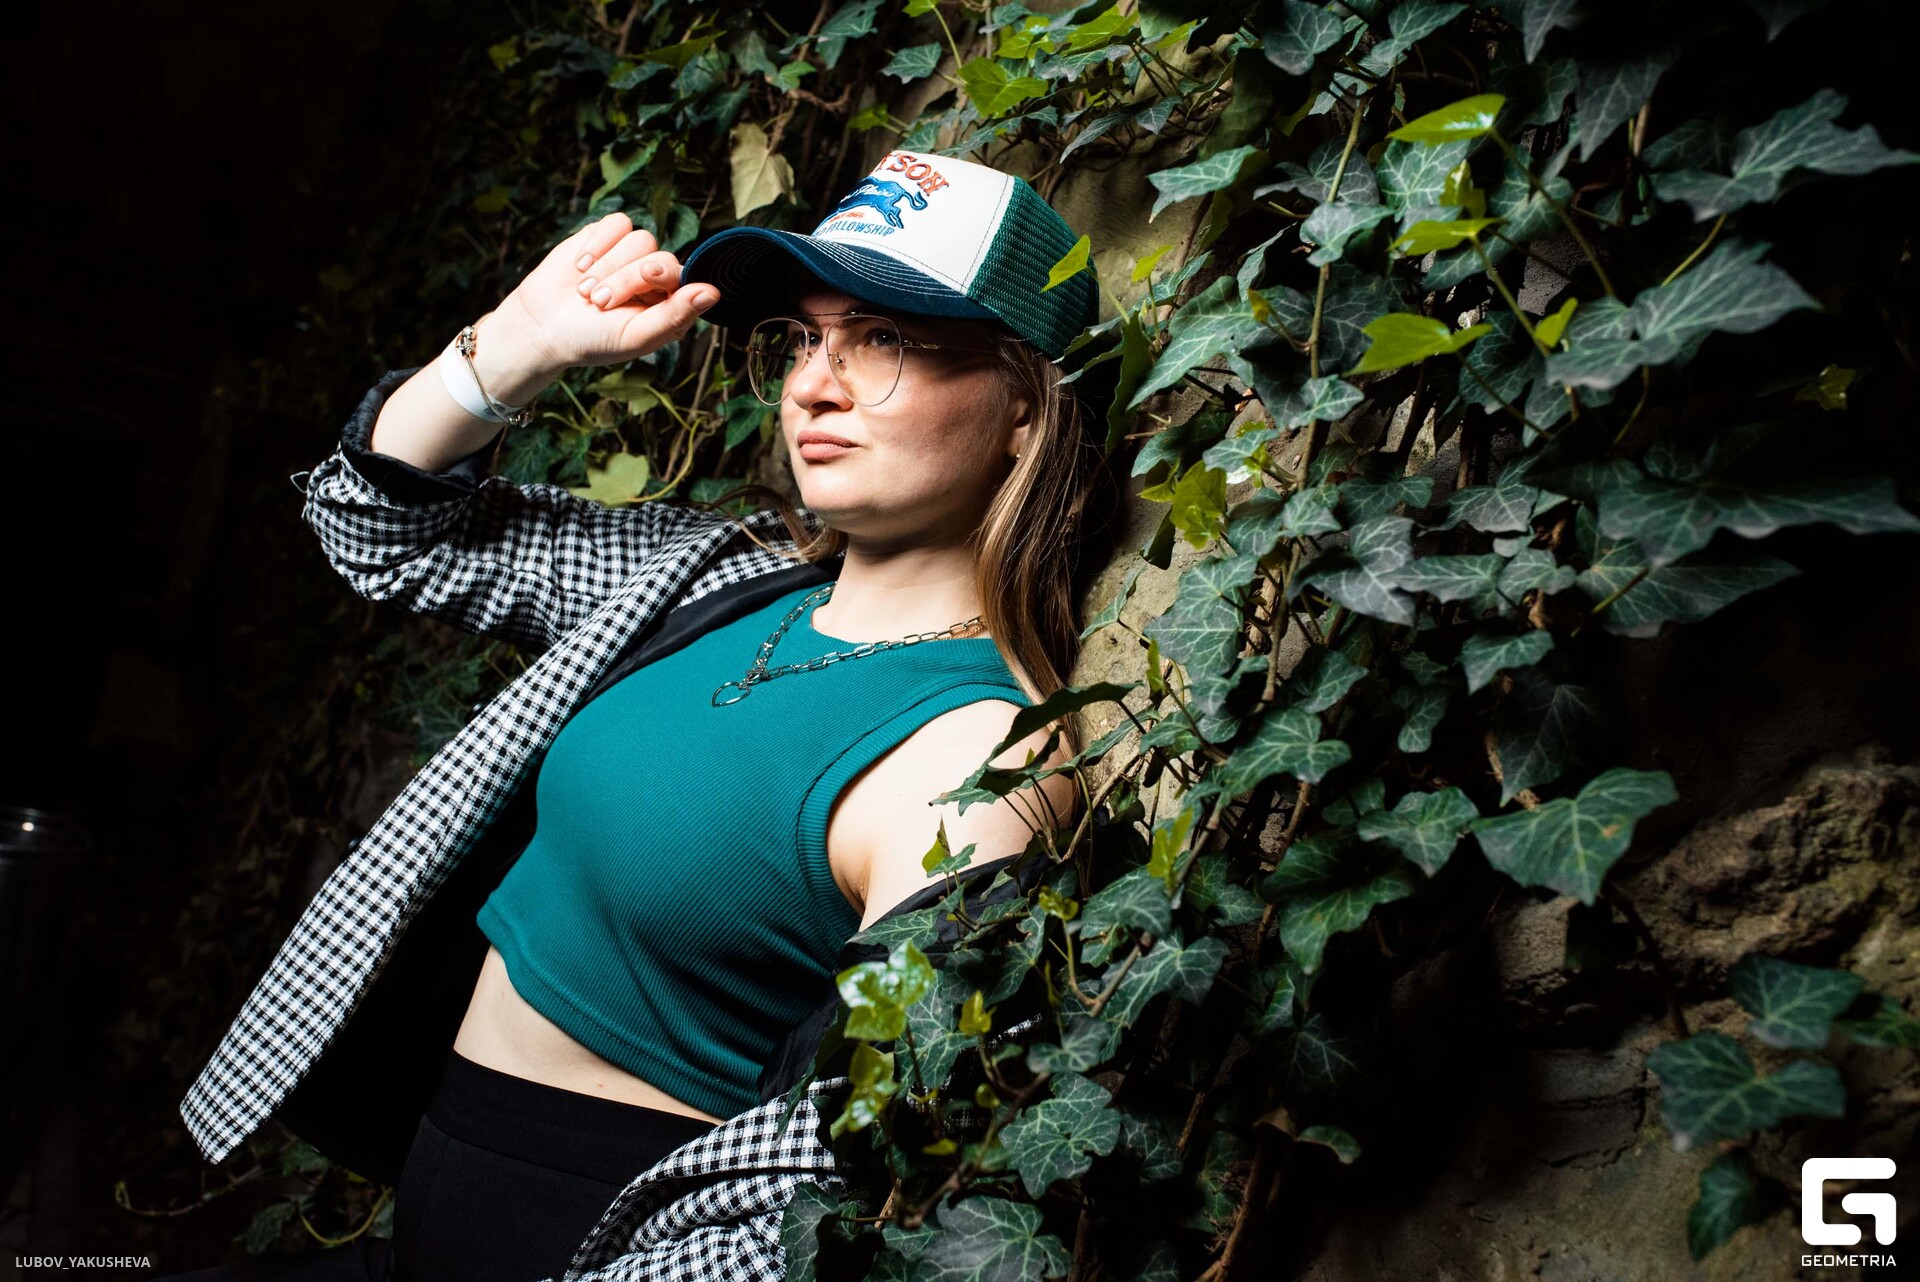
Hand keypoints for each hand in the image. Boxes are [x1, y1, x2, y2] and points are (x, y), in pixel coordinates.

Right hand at [484, 212, 720, 383]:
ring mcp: (632, 254)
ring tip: (586, 291)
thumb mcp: (636, 336)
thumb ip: (676, 315)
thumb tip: (713, 292)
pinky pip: (618, 224)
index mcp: (671, 304)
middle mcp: (656, 277)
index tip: (646, 278)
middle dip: (627, 278)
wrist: (543, 325)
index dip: (665, 274)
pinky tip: (581, 267)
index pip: (685, 277)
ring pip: (640, 239)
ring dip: (609, 265)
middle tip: (600, 302)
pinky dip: (598, 244)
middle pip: (659, 257)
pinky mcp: (607, 236)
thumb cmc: (593, 339)